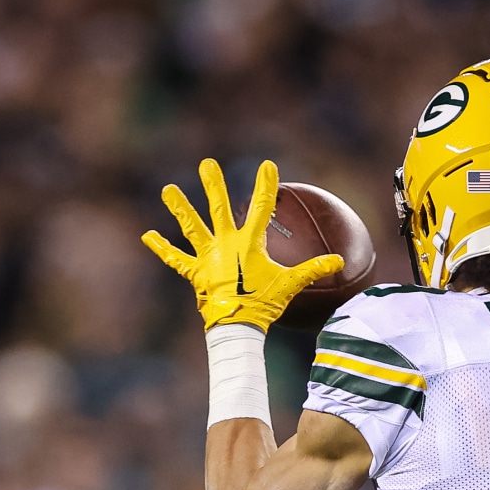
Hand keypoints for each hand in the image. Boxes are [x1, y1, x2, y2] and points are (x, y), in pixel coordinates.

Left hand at [142, 158, 343, 331]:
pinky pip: (175, 259)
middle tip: (207, 164)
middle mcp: (224, 244)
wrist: (237, 326)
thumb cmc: (264, 304)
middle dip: (213, 184)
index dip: (265, 185)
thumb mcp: (291, 284)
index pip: (260, 208)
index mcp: (248, 243)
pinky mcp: (194, 272)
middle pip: (218, 208)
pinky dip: (162, 248)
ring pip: (191, 228)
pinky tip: (147, 235)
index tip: (267, 165)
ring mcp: (207, 257)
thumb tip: (341, 261)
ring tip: (168, 189)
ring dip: (180, 208)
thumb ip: (313, 269)